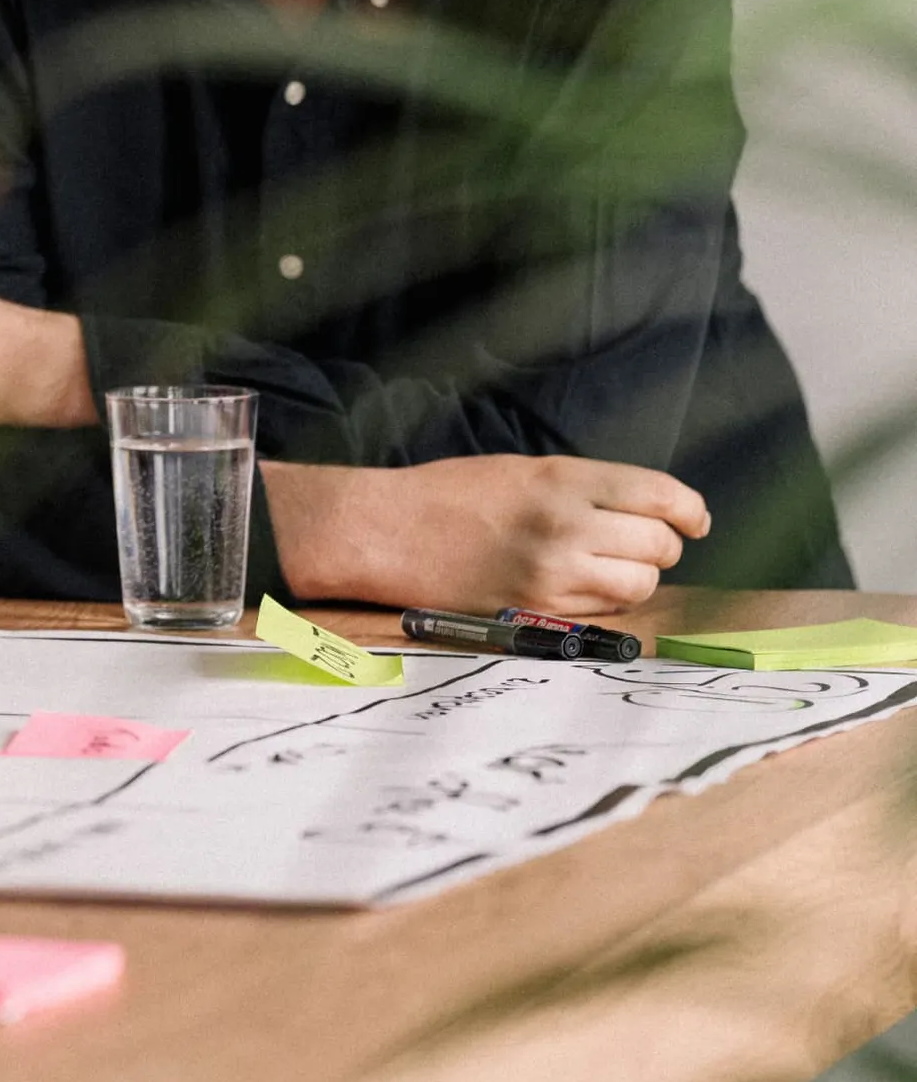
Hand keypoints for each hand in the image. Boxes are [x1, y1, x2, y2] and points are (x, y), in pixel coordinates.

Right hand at [268, 455, 707, 615]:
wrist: (386, 531)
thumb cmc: (448, 493)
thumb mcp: (523, 469)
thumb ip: (585, 488)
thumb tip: (647, 512)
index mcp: (563, 479)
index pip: (662, 495)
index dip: (691, 510)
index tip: (694, 519)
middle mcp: (567, 525)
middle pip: (660, 544)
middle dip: (662, 544)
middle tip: (643, 543)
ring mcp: (553, 572)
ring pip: (640, 584)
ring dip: (638, 576)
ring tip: (611, 567)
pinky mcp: (538, 609)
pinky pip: (605, 611)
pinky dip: (607, 600)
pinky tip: (583, 585)